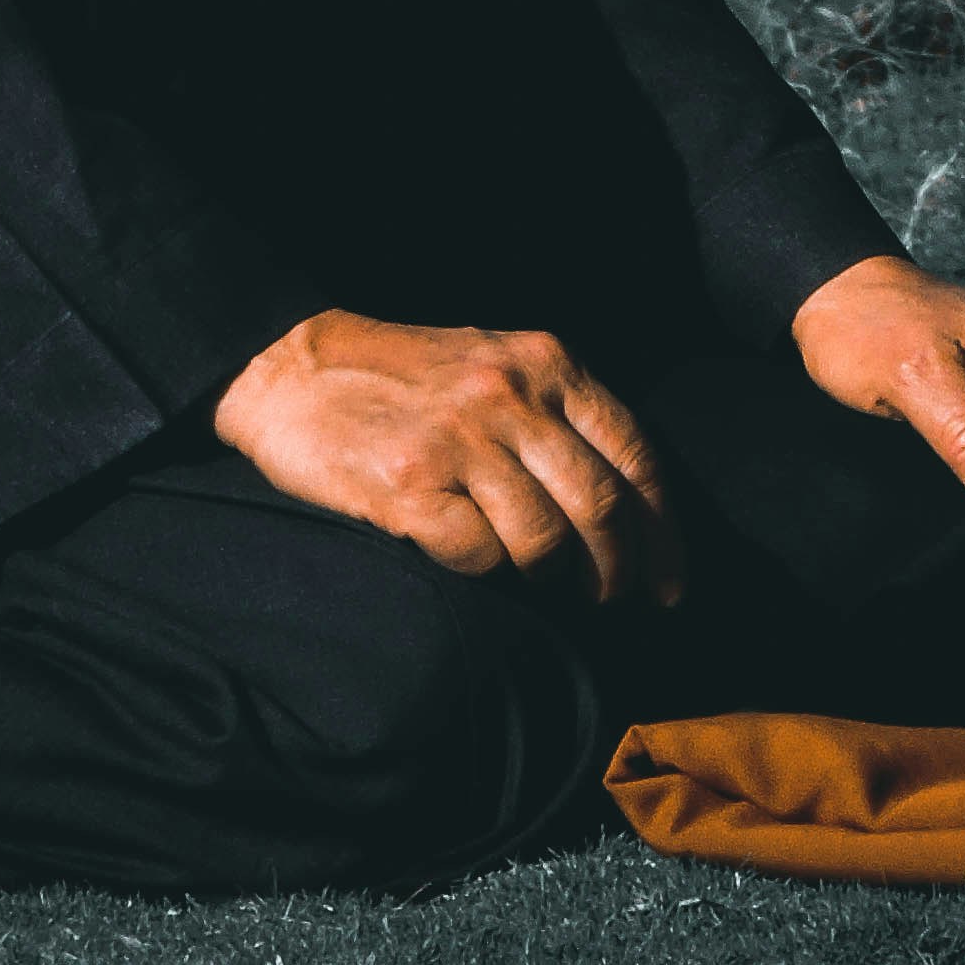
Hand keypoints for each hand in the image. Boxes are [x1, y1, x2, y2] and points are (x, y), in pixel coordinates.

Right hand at [212, 311, 686, 607]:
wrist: (293, 367)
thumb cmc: (403, 376)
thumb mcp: (496, 362)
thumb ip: (557, 412)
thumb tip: (627, 503)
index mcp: (546, 362)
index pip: (635, 455)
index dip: (664, 530)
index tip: (672, 581)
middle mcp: (510, 396)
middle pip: (602, 508)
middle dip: (619, 571)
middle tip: (612, 601)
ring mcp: (461, 439)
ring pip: (546, 540)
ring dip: (552, 577)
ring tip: (541, 582)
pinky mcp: (411, 484)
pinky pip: (478, 555)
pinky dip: (485, 569)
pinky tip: (471, 556)